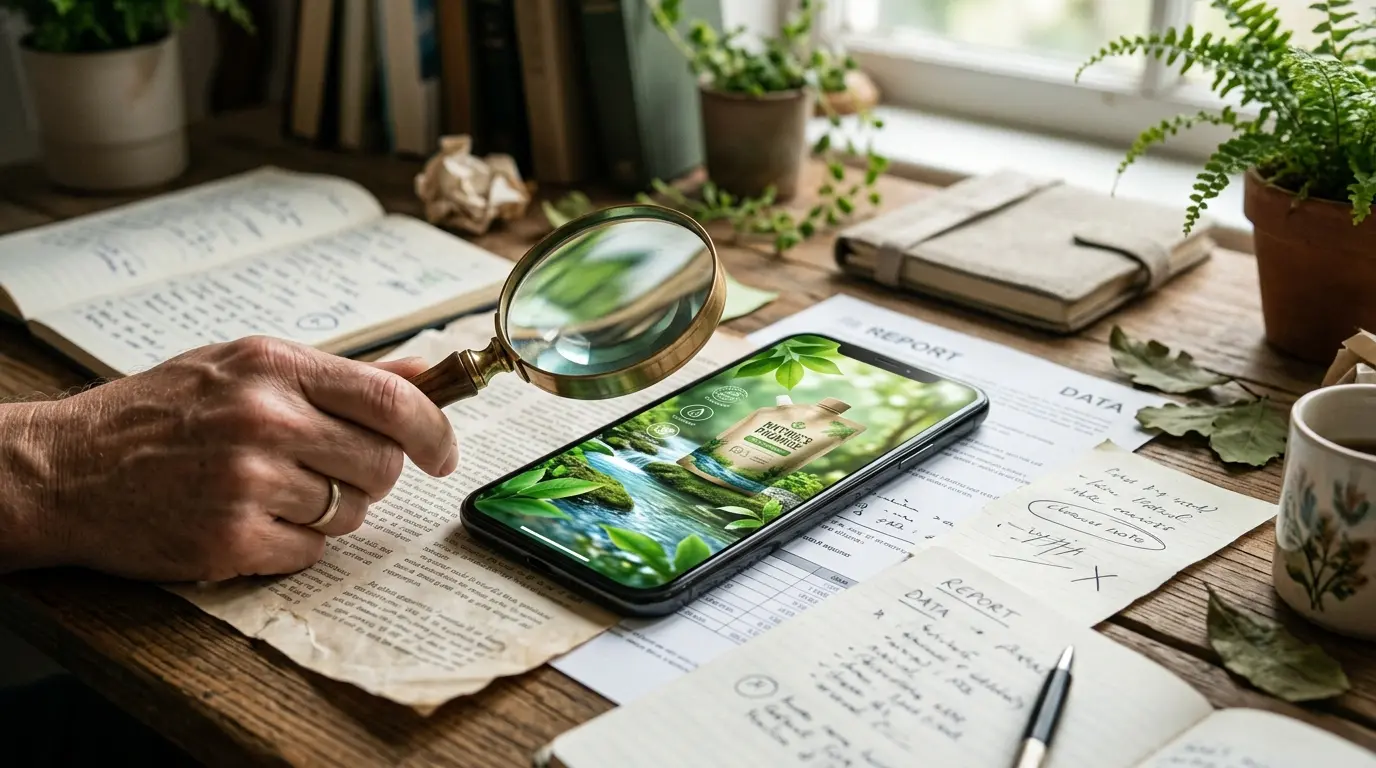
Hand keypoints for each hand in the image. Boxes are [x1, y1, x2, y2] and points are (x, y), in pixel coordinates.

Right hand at [6, 336, 455, 581]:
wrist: (64, 468)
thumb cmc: (159, 413)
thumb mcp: (244, 367)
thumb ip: (339, 375)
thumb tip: (425, 374)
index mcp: (275, 366)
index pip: (391, 401)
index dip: (433, 432)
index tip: (443, 454)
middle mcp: (265, 418)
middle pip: (380, 464)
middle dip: (369, 476)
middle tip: (326, 470)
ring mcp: (247, 481)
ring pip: (350, 512)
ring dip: (327, 510)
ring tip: (270, 490)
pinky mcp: (230, 540)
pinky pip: (310, 552)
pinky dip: (292, 545)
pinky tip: (248, 521)